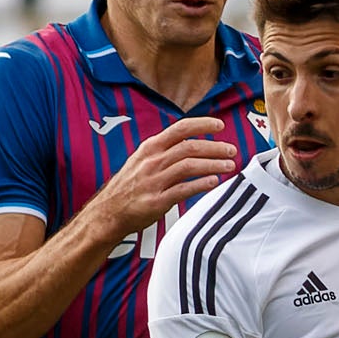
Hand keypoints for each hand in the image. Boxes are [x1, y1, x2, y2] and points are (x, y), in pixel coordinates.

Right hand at [94, 116, 237, 236]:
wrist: (107, 212)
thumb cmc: (128, 187)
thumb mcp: (142, 160)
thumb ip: (164, 152)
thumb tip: (192, 145)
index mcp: (150, 148)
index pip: (180, 129)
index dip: (202, 125)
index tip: (219, 126)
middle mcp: (152, 161)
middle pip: (189, 147)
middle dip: (215, 147)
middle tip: (231, 150)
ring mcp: (154, 181)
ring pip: (189, 166)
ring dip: (213, 165)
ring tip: (229, 166)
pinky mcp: (156, 201)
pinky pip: (183, 190)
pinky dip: (200, 184)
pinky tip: (214, 182)